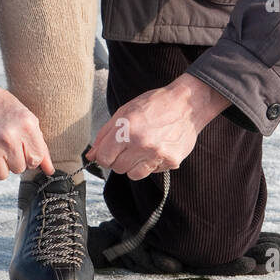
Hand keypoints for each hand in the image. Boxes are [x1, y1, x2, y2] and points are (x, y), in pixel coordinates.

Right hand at [0, 70, 53, 180]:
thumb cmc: (0, 106)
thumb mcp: (25, 118)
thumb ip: (39, 145)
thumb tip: (49, 170)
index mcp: (26, 126)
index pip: (36, 159)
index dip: (29, 154)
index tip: (21, 145)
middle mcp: (9, 137)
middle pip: (20, 168)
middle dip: (14, 158)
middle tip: (4, 141)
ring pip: (2, 174)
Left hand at [86, 73, 229, 180]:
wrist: (188, 104)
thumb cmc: (155, 104)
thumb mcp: (124, 111)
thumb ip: (104, 134)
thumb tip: (91, 155)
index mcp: (127, 129)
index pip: (104, 158)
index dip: (104, 155)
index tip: (109, 151)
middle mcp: (142, 143)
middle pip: (117, 168)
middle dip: (119, 159)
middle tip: (128, 146)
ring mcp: (158, 154)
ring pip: (133, 175)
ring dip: (133, 165)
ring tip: (141, 149)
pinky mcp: (171, 161)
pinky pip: (152, 172)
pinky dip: (151, 164)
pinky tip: (157, 148)